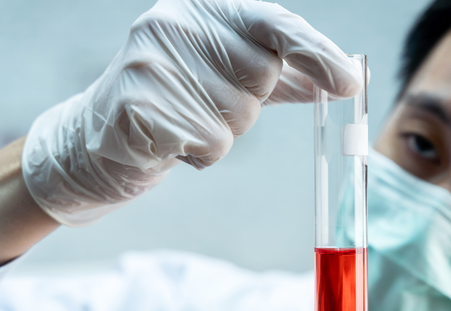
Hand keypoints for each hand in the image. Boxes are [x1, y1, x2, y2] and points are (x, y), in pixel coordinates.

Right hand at [22, 0, 362, 226]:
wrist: (100, 137)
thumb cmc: (177, 102)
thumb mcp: (228, 75)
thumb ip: (283, 73)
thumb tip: (347, 77)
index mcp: (201, 8)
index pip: (273, 22)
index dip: (316, 52)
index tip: (350, 82)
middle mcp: (174, 24)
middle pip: (261, 75)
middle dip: (249, 102)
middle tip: (209, 104)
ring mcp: (152, 65)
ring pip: (237, 117)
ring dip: (222, 132)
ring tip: (184, 123)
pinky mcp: (139, 109)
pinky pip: (210, 145)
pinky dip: (200, 155)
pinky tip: (171, 143)